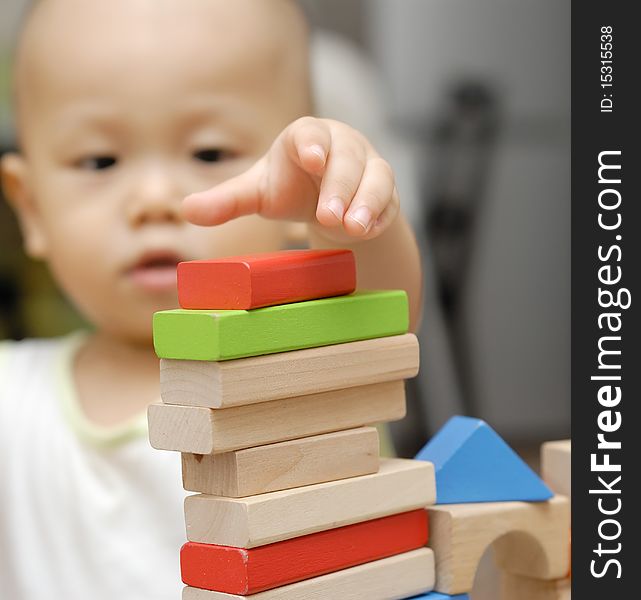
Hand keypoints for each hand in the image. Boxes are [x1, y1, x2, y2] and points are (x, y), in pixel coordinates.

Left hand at [182, 117, 398, 242]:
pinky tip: (367, 231)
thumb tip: (186, 211)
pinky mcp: (386, 192)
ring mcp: (368, 167)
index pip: (311, 133)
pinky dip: (379, 215)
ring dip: (365, 202)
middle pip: (347, 158)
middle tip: (327, 216)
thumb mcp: (259, 194)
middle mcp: (342, 146)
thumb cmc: (291, 188)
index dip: (313, 143)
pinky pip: (389, 199)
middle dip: (339, 186)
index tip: (313, 158)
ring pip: (376, 177)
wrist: (329, 202)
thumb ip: (227, 201)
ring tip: (352, 227)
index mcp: (306, 138)